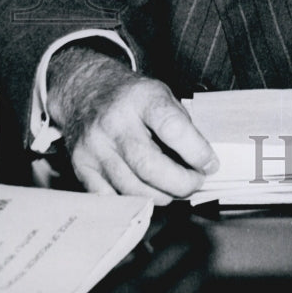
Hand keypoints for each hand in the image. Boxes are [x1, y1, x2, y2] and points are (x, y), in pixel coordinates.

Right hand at [47, 45, 218, 204]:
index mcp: (142, 99)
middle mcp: (114, 123)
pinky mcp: (81, 166)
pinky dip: (134, 201)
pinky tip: (148, 191)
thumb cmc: (133, 96)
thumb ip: (182, 125)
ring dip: (162, 196)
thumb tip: (204, 163)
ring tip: (175, 189)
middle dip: (181, 183)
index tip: (211, 164)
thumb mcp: (162, 95)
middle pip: (150, 167)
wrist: (88, 91)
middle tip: (196, 182)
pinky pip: (111, 198)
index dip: (196, 151)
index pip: (173, 128)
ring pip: (132, 188)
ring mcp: (95, 147)